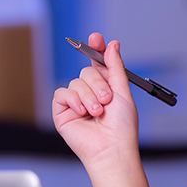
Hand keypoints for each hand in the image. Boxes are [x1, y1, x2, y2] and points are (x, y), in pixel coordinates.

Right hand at [52, 33, 138, 167]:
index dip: (95, 48)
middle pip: (87, 71)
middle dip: (99, 84)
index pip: (98, 61)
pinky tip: (83, 113)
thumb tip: (112, 45)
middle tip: (107, 100)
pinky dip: (74, 101)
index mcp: (106, 86)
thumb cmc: (122, 126)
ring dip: (89, 97)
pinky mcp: (63, 110)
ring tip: (97, 112)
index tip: (95, 37)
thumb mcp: (123, 92)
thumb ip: (115, 67)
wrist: (111, 148)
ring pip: (76, 82)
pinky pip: (62, 93)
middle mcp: (90, 92)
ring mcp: (76, 101)